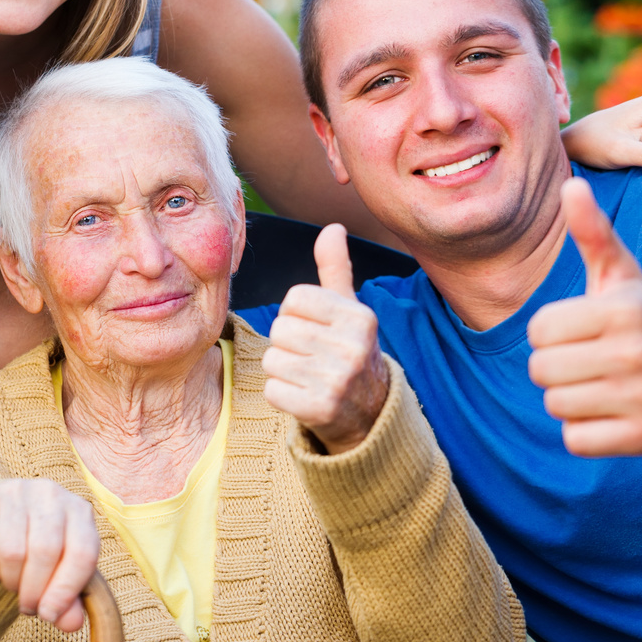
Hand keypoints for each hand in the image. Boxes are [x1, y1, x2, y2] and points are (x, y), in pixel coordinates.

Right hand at [0, 479, 98, 633]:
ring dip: (10, 581)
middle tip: (27, 607)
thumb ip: (69, 600)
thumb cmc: (41, 546)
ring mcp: (15, 490)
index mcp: (80, 512)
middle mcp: (51, 494)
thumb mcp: (62, 570)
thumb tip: (71, 624)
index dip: (66, 591)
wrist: (4, 512)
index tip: (49, 615)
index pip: (82, 554)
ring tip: (12, 585)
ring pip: (12, 551)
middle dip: (34, 590)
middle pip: (45, 552)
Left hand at [261, 223, 388, 453]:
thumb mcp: (348, 308)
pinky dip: (281, 395)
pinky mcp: (320, 409)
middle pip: (280, 329)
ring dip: (282, 370)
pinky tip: (304, 397)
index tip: (316, 329)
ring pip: (272, 360)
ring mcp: (338, 380)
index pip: (294, 299)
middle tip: (312, 357)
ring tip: (309, 376)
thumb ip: (335, 267)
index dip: (296, 314)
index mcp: (359, 317)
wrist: (369, 414)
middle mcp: (353, 347)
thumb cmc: (348, 350)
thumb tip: (333, 227)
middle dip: (287, 343)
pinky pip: (271, 390)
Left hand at [527, 179, 641, 455]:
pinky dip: (585, 431)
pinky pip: (575, 440)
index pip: (538, 329)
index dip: (552, 331)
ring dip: (570, 398)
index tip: (583, 331)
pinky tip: (612, 412)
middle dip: (557, 366)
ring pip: (556, 406)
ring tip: (603, 385)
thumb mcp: (622, 273)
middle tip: (590, 361)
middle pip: (541, 370)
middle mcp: (637, 354)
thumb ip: (592, 232)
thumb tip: (569, 184)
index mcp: (623, 311)